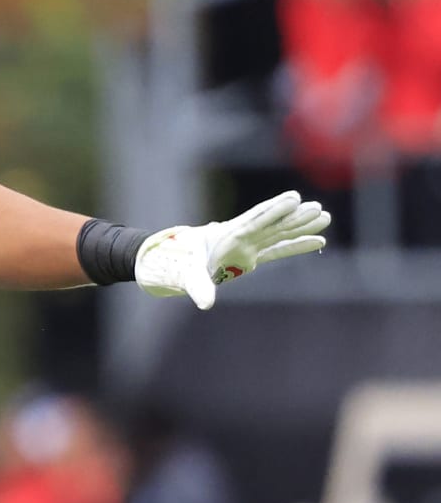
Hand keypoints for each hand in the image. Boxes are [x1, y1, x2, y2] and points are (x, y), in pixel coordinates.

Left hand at [135, 191, 329, 309]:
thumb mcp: (188, 275)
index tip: (293, 198)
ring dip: (301, 227)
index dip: (274, 210)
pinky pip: (278, 250)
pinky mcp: (251, 257)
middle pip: (272, 224)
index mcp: (228, 235)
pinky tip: (318, 241)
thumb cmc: (181, 264)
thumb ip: (199, 287)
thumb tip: (205, 303)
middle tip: (317, 208)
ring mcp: (249, 246)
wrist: (177, 262)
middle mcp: (242, 238)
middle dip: (294, 217)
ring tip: (325, 216)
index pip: (255, 221)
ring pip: (279, 233)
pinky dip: (296, 246)